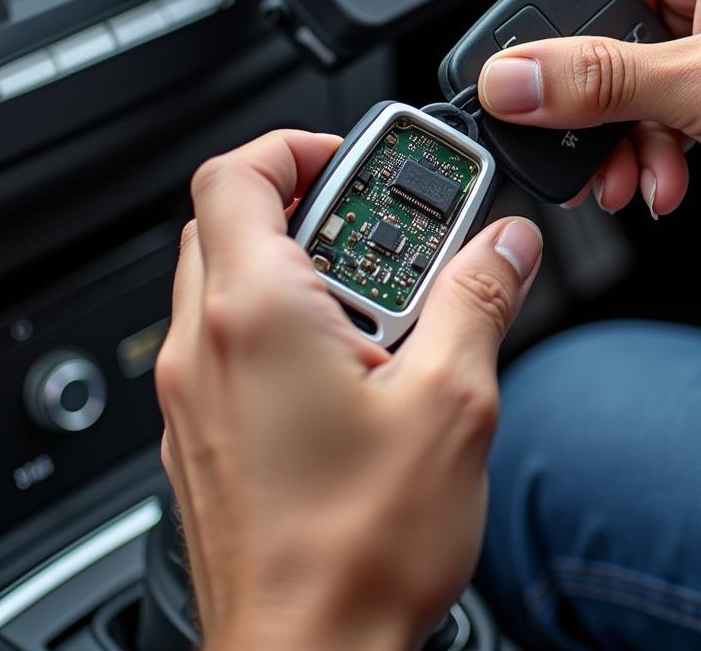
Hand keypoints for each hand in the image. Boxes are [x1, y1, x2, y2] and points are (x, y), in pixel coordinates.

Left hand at [156, 130, 542, 650]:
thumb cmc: (355, 552)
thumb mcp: (451, 403)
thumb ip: (478, 300)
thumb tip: (506, 246)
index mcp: (255, 314)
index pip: (238, 172)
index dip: (299, 147)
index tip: (360, 166)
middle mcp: (204, 346)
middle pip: (232, 221)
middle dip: (312, 209)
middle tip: (387, 238)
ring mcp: (194, 395)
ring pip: (229, 282)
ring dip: (304, 270)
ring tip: (383, 311)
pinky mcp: (203, 434)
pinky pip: (230, 343)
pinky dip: (285, 325)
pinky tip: (355, 371)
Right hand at [478, 0, 700, 224]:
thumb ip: (604, 81)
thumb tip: (514, 78)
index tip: (509, 59)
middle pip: (593, 16)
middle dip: (578, 89)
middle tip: (560, 131)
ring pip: (618, 71)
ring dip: (613, 131)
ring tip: (621, 175)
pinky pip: (651, 103)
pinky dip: (646, 146)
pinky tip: (660, 180)